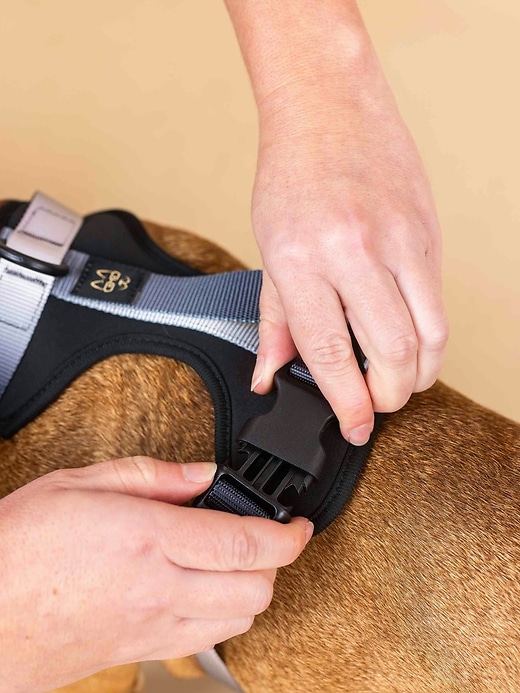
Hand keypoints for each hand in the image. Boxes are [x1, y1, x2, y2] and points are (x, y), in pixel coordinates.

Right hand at [0, 458, 310, 692]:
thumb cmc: (18, 548)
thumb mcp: (80, 484)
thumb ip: (152, 474)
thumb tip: (201, 474)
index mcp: (147, 538)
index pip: (246, 543)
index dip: (288, 535)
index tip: (299, 524)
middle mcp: (159, 588)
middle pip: (257, 588)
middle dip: (276, 561)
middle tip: (266, 534)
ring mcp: (153, 627)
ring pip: (240, 619)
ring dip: (253, 588)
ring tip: (236, 560)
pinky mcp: (143, 650)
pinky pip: (208, 643)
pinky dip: (225, 617)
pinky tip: (205, 592)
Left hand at [250, 52, 448, 444]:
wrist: (331, 111)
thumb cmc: (292, 177)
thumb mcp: (269, 252)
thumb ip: (274, 322)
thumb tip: (269, 376)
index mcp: (303, 260)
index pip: (332, 354)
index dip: (348, 403)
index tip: (354, 426)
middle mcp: (356, 252)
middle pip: (394, 354)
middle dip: (389, 397)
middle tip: (375, 403)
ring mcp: (400, 241)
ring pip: (430, 337)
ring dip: (419, 374)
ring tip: (398, 380)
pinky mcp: (429, 236)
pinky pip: (438, 303)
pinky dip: (428, 337)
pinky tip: (409, 340)